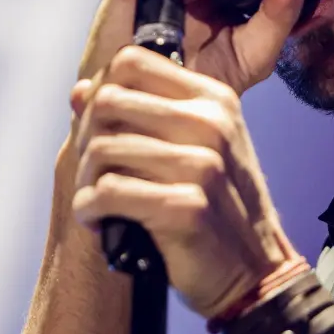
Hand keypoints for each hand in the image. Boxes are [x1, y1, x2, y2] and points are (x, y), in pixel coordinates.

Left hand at [70, 45, 296, 318]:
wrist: (254, 272)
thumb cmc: (219, 207)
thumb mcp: (196, 148)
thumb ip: (142, 114)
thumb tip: (80, 91)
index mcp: (215, 99)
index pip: (132, 62)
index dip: (101, 91)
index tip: (99, 126)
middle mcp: (211, 124)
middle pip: (108, 102)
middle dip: (85, 138)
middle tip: (90, 170)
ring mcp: (202, 165)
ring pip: (101, 149)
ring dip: (84, 180)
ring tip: (93, 198)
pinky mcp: (185, 208)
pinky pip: (107, 191)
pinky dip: (89, 208)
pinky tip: (98, 218)